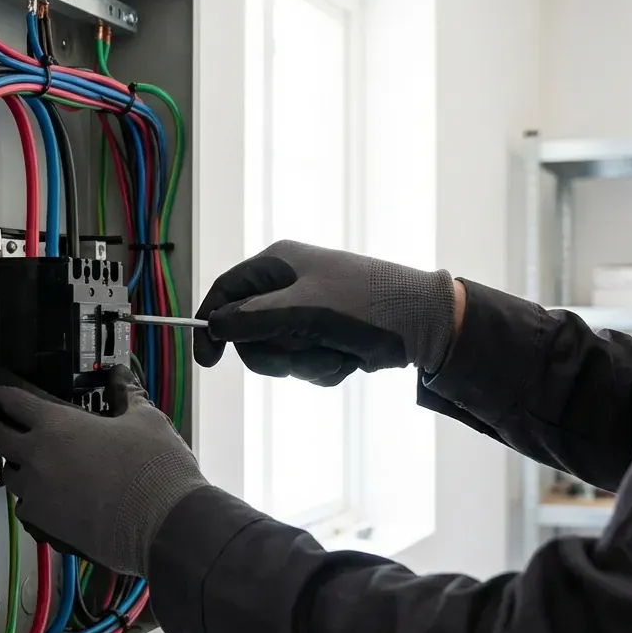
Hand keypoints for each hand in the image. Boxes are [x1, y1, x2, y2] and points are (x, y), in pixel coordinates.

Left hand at [0, 366, 207, 576]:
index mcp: (57, 424)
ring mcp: (37, 493)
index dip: (6, 392)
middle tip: (11, 424)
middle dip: (3, 427)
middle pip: (1, 438)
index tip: (1, 389)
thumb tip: (121, 376)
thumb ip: (126, 394)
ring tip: (36, 464)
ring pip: (11, 476)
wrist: (163, 523)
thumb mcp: (145, 419)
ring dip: (18, 466)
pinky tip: (51, 498)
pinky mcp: (45, 525)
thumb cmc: (154, 466)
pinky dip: (33, 499)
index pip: (15, 400)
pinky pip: (26, 507)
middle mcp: (37, 457)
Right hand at [193, 241, 457, 383]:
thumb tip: (215, 325)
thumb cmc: (364, 305)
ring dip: (304, 362)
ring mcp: (308, 314)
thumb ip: (253, 319)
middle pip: (249, 332)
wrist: (423, 324)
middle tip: (301, 348)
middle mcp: (289, 287)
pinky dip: (324, 368)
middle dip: (275, 351)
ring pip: (278, 354)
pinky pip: (304, 365)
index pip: (226, 291)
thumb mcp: (302, 310)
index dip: (211, 323)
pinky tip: (349, 358)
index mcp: (279, 264)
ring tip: (335, 350)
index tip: (208, 359)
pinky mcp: (325, 338)